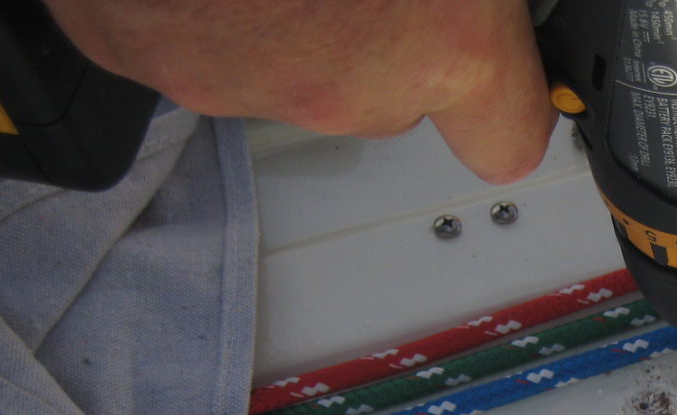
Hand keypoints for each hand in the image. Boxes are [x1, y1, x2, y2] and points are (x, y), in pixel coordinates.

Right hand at [45, 0, 555, 183]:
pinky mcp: (167, 68)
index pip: (508, 138)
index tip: (507, 72)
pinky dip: (222, 13)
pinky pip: (218, 51)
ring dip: (301, 20)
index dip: (509, 99)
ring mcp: (253, 87)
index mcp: (444, 40)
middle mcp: (352, 87)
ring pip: (304, 72)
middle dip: (386, 35)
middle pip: (396, 97)